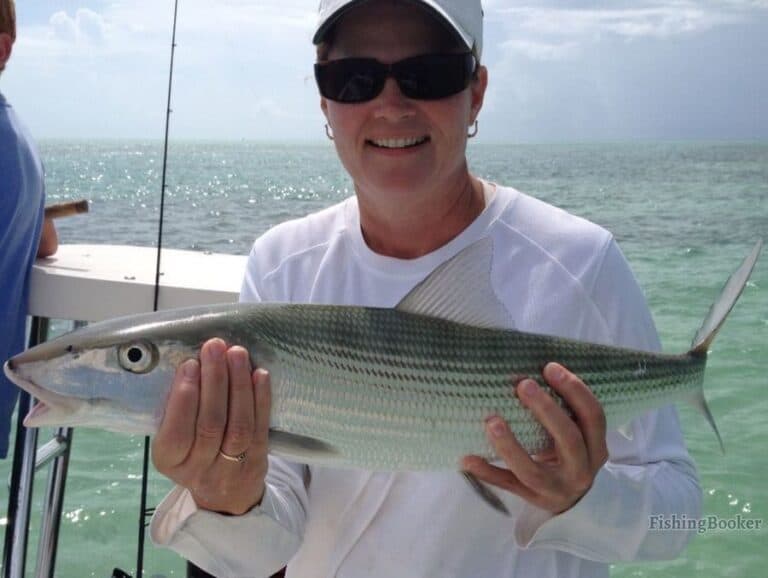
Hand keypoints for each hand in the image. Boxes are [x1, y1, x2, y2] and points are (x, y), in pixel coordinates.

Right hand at [152, 338, 270, 514]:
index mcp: (169, 461)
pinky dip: (261, 398)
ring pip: (238, 425)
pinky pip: (260, 428)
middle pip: (210, 424)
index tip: (190, 365)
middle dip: (214, 381)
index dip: (184, 398)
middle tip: (215, 347)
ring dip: (238, 384)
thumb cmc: (195, 453)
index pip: (176, 433)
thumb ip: (177, 410)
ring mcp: (231, 468)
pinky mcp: (258, 460)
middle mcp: (199, 468)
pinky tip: (259, 373)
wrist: (225, 495)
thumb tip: (192, 362)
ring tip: (237, 353)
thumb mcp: (175, 440)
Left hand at [462, 362, 607, 513]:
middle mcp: (581, 471)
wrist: (572, 503)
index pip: (593, 416)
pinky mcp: (533, 500)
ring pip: (533, 470)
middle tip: (523, 385)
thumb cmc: (569, 454)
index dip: (575, 390)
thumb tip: (530, 370)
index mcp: (596, 447)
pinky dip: (487, 473)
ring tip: (491, 421)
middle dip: (546, 410)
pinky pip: (508, 487)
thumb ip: (565, 411)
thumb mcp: (578, 436)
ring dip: (510, 445)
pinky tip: (468, 459)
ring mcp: (556, 489)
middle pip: (568, 439)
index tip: (549, 367)